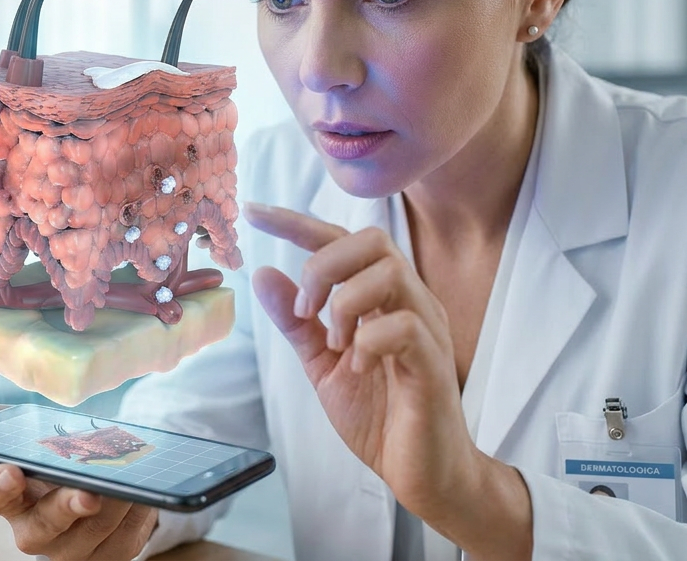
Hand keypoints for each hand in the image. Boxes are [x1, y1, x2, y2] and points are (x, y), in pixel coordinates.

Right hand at [0, 404, 158, 560]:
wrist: (108, 479)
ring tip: (129, 476)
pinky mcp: (108, 556)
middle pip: (42, 528)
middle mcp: (34, 529)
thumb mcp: (34, 434)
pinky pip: (125, 539)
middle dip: (65, 509)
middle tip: (87, 493)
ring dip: (114, 502)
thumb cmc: (63, 456)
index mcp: (10, 497)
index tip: (12, 469)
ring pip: (91, 530)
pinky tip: (142, 492)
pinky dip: (136, 512)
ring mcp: (71, 548)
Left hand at [242, 203, 513, 539]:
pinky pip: (403, 326)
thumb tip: (263, 274)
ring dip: (345, 302)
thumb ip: (297, 322)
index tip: (254, 212)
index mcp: (383, 298)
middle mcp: (409, 302)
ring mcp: (426, 329)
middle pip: (372, 240)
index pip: (341, 241)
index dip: (297, 222)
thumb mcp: (323, 364)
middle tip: (306, 310)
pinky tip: (359, 368)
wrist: (422, 473)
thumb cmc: (381, 416)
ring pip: (389, 272)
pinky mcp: (433, 363)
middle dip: (324, 264)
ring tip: (336, 345)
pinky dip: (368, 342)